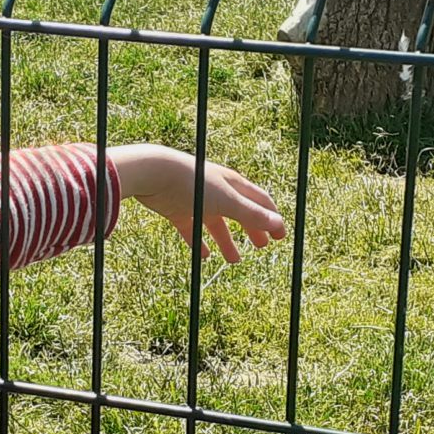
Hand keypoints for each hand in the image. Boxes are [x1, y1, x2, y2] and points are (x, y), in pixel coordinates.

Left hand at [110, 144, 286, 264]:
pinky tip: (205, 255)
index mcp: (233, 184)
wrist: (153, 173)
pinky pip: (192, 230)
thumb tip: (279, 225)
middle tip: (262, 246)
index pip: (260, 201)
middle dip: (252, 229)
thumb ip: (251, 214)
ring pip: (217, 224)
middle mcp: (217, 191)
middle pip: (240, 213)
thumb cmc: (193, 182)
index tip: (280, 236)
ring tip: (234, 259)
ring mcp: (197, 201)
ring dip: (227, 241)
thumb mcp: (226, 201)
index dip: (271, 218)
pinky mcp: (177, 210)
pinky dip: (200, 243)